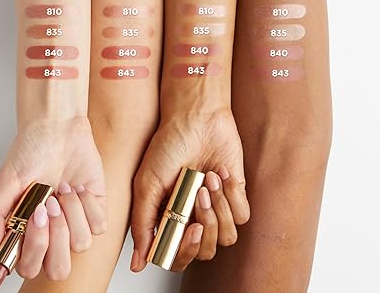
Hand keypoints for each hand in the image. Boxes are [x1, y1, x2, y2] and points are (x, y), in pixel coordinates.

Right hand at [0, 117, 105, 282]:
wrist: (58, 127)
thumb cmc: (30, 152)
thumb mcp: (5, 183)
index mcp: (24, 235)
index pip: (28, 268)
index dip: (32, 251)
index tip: (32, 217)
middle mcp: (50, 235)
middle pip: (57, 268)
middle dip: (54, 237)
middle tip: (46, 205)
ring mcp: (73, 224)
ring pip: (79, 245)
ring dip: (70, 213)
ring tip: (60, 189)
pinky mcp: (95, 211)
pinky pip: (98, 226)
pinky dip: (87, 204)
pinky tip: (77, 188)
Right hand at [130, 108, 249, 271]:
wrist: (196, 117)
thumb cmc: (169, 145)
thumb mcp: (146, 184)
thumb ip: (142, 225)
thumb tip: (137, 263)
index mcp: (169, 220)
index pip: (178, 258)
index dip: (185, 251)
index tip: (189, 229)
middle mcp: (193, 218)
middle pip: (205, 252)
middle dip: (205, 226)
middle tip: (197, 197)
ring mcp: (215, 207)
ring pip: (226, 237)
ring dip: (218, 207)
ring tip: (205, 179)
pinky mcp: (235, 195)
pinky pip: (242, 216)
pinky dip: (232, 195)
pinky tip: (219, 173)